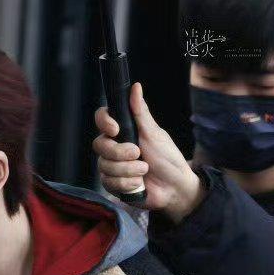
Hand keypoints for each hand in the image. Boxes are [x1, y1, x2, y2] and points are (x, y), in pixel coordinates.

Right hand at [93, 81, 206, 222]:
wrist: (173, 188)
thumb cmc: (167, 159)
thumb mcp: (154, 133)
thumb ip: (141, 113)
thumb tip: (135, 87)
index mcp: (123, 131)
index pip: (102, 119)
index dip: (104, 122)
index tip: (116, 129)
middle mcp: (114, 147)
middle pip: (100, 145)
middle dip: (119, 152)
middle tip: (138, 154)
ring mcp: (111, 166)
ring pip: (104, 166)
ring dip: (127, 170)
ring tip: (144, 170)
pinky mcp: (112, 184)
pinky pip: (108, 182)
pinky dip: (126, 183)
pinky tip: (138, 183)